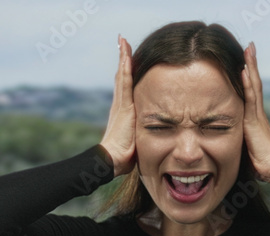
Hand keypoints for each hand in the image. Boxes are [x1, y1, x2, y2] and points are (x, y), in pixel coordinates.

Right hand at [99, 34, 135, 176]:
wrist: (111, 159)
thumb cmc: (124, 156)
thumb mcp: (138, 142)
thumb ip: (144, 136)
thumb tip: (158, 140)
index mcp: (125, 111)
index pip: (126, 86)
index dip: (127, 72)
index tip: (128, 58)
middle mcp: (120, 104)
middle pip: (122, 76)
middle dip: (123, 59)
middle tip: (123, 42)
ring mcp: (121, 104)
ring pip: (122, 75)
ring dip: (123, 57)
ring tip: (123, 41)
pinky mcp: (123, 106)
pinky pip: (125, 82)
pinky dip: (126, 67)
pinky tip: (126, 55)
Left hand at [241, 41, 269, 188]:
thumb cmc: (260, 164)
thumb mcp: (244, 149)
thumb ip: (238, 142)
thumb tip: (224, 146)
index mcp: (252, 118)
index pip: (249, 92)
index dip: (246, 76)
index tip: (243, 62)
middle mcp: (256, 112)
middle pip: (253, 83)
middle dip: (250, 64)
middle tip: (249, 46)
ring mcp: (256, 114)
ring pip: (253, 85)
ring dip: (250, 66)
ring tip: (248, 49)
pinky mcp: (255, 120)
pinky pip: (251, 97)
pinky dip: (248, 82)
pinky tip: (244, 70)